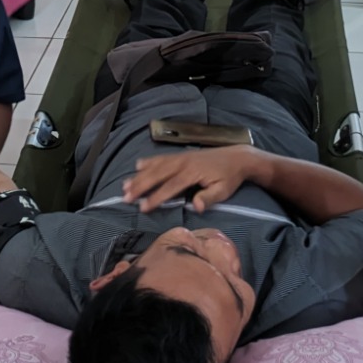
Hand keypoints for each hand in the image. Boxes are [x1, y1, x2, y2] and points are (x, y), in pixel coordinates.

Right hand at [121, 146, 258, 212]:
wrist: (237, 157)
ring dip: (140, 175)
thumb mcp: (223, 190)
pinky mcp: (181, 155)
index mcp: (192, 173)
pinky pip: (161, 158)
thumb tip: (195, 207)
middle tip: (125, 197)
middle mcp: (182, 163)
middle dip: (140, 186)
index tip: (142, 207)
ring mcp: (180, 157)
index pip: (170, 187)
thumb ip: (209, 198)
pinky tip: (138, 166)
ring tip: (125, 185)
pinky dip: (148, 161)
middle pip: (157, 174)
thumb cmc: (229, 177)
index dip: (155, 197)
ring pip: (156, 166)